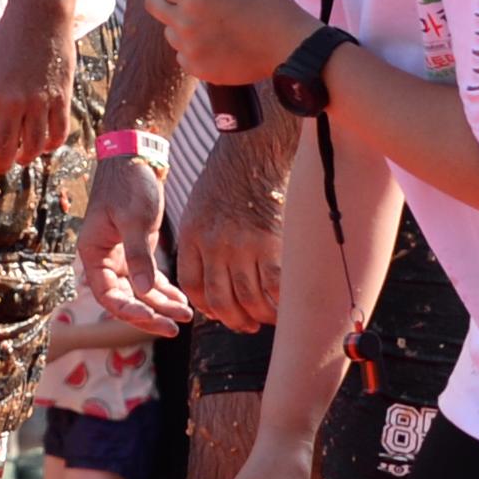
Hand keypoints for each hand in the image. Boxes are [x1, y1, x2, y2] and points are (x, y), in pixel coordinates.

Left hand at [0, 0, 72, 184]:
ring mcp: (38, 100)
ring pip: (33, 145)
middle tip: (0, 166)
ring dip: (26, 156)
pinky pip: (58, 132)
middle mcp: (11, 100)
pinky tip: (45, 144)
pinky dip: (51, 145)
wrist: (38, 18)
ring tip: (22, 156)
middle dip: (1, 163)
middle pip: (4, 147)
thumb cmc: (6, 43)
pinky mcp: (61, 97)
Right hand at [77, 155, 189, 336]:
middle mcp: (103, 260)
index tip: (154, 318)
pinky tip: (182, 299)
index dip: (129, 312)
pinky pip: (149, 279)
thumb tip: (146, 294)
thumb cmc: (129, 185)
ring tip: (186, 315)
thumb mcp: (135, 220)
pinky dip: (164, 291)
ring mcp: (120, 257)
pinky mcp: (136, 250)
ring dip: (161, 305)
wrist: (136, 158)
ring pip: (139, 292)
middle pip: (124, 299)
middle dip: (150, 315)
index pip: (107, 295)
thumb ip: (139, 257)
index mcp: (92, 253)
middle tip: (175, 327)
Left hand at [150, 0, 320, 89]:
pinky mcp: (201, 71)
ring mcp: (191, 50)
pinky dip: (192, 50)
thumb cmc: (272, 6)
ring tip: (204, 25)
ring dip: (181, 27)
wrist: (292, 47)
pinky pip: (183, 57)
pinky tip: (209, 44)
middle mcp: (186, 24)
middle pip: (154, 8)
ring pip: (171, 34)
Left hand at [178, 133, 288, 332]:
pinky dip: (280, 303)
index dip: (205, 306)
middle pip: (220, 299)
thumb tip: (214, 277)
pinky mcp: (271, 244)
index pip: (193, 285)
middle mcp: (214, 245)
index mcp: (193, 236)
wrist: (253, 153)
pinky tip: (286, 308)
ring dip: (258, 317)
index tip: (218, 313)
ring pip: (249, 299)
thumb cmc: (229, 180)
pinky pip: (275, 287)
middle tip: (246, 325)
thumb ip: (202, 241)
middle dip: (233, 320)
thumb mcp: (199, 208)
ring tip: (265, 320)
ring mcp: (242, 246)